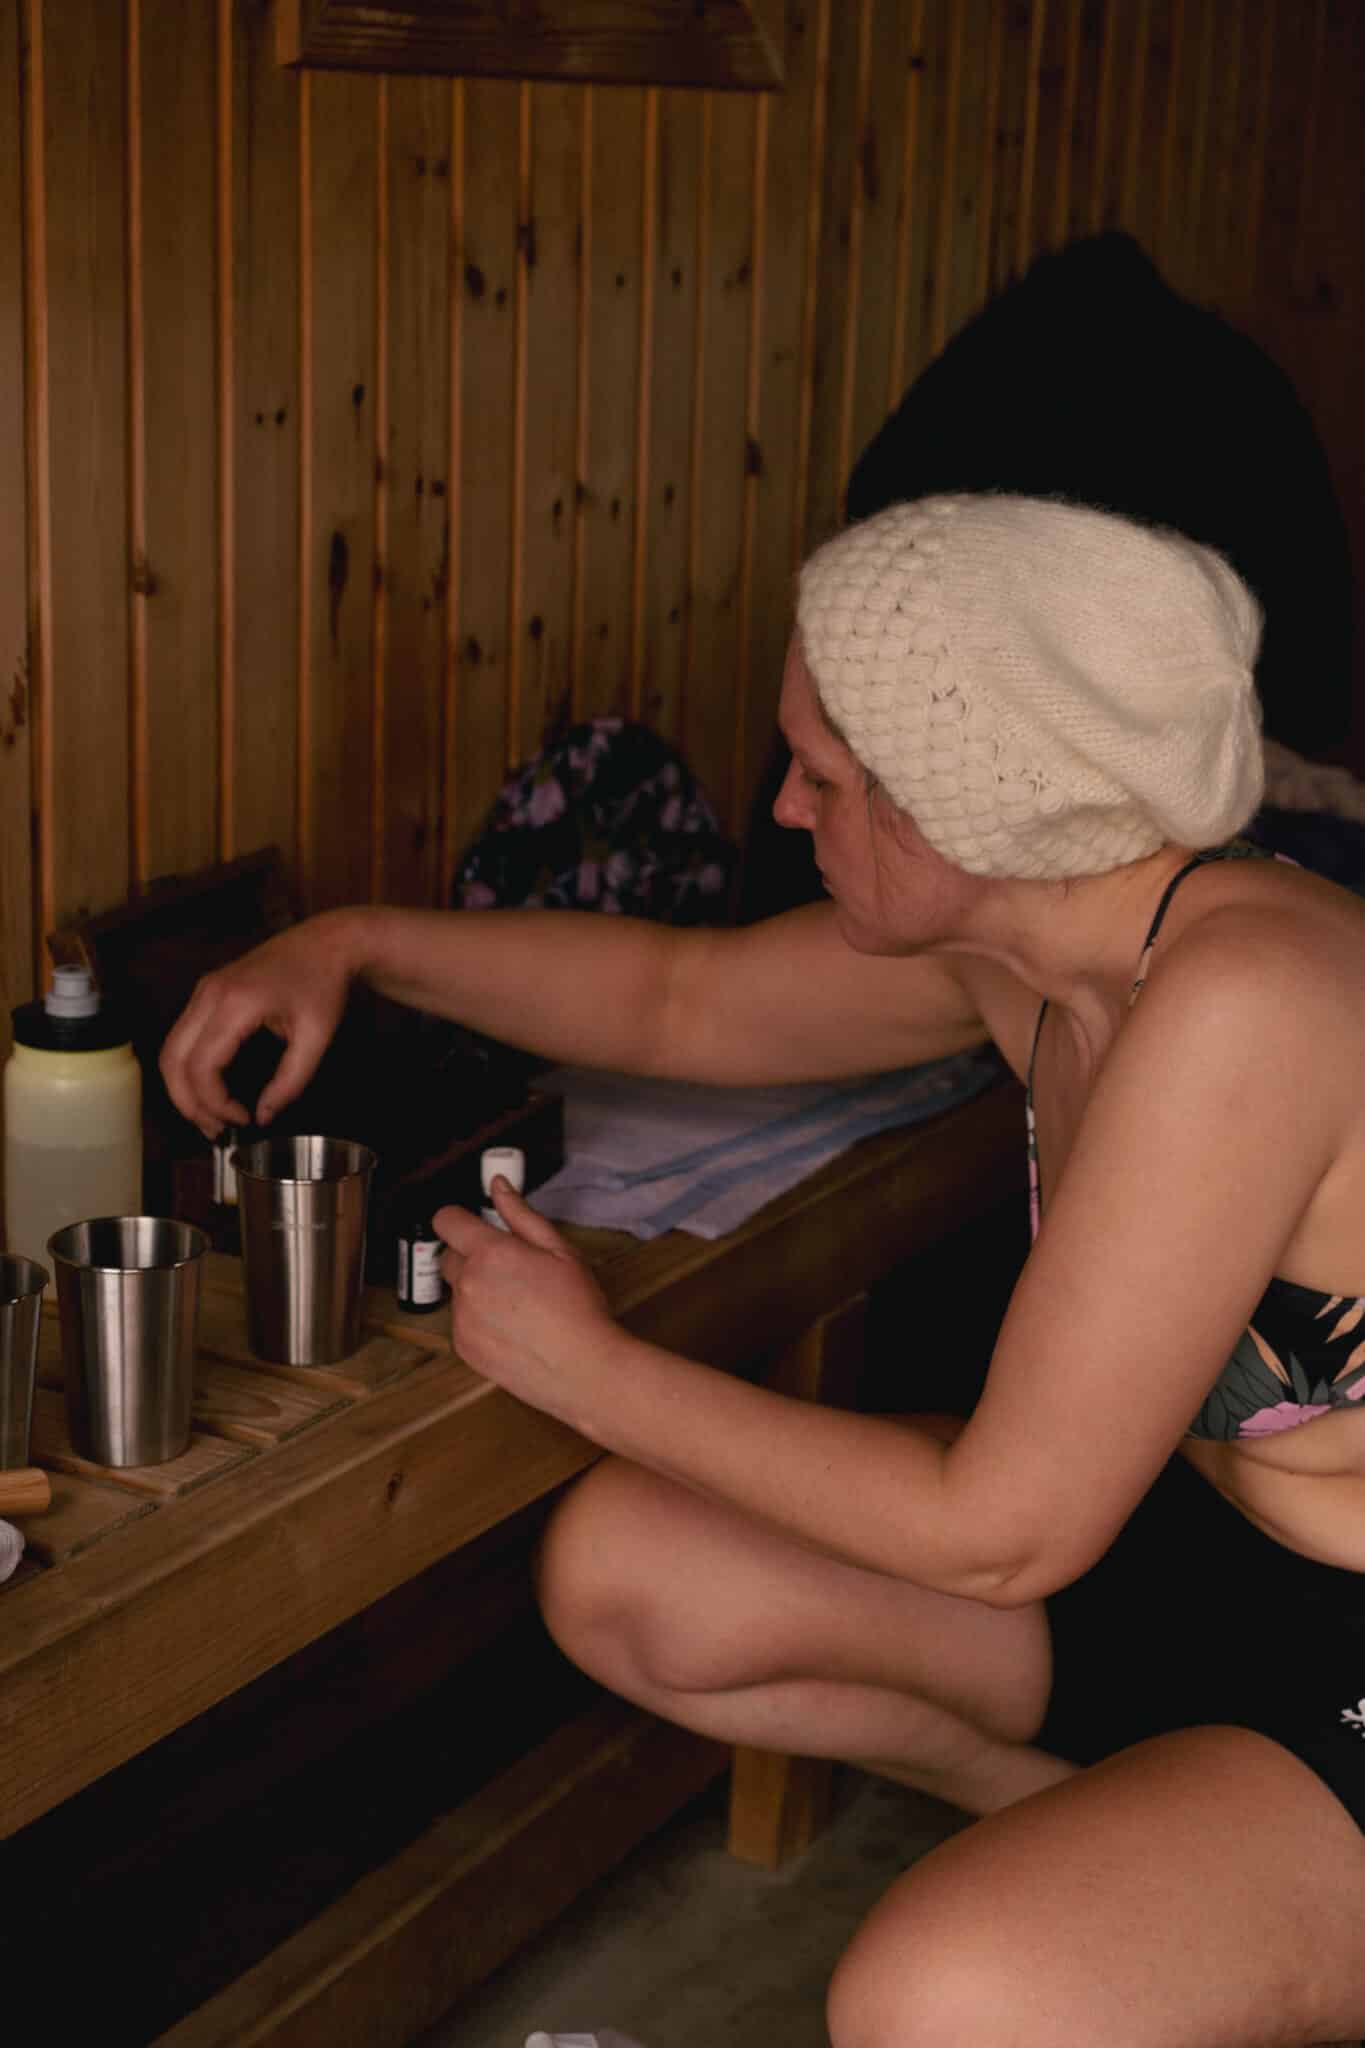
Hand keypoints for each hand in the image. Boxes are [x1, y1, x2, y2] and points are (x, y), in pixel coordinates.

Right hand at [159, 912, 357, 1137]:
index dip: (215, 1102)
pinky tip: (210, 1090)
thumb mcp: (316, 1038)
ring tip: (211, 1118)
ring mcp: (204, 990)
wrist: (326, 943)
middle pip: (172, 1060)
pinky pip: (182, 1037)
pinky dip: (188, 1069)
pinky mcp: (207, 993)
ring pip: (171, 1050)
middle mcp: (209, 994)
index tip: (243, 1119)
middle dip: (188, 1103)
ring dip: (183, 1088)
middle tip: (215, 1131)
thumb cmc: (324, 984)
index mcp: (236, 1002)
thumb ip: (291, 1082)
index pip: (202, 1065)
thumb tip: (264, 1115)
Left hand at [435, 1182, 616, 1430]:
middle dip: (470, 1257)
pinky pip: (461, 1323)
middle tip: (507, 1270)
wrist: (582, 1369)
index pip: (446, 1221)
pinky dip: (479, 1322)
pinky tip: (512, 1329)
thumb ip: (522, 1215)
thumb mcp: (560, 1250)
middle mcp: (469, 1284)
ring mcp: (462, 1318)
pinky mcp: (463, 1347)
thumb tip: (499, 1186)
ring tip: (517, 1306)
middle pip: (448, 1257)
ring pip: (458, 1292)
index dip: (457, 1220)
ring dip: (477, 1291)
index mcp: (491, 1253)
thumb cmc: (578, 1309)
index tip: (471, 1226)